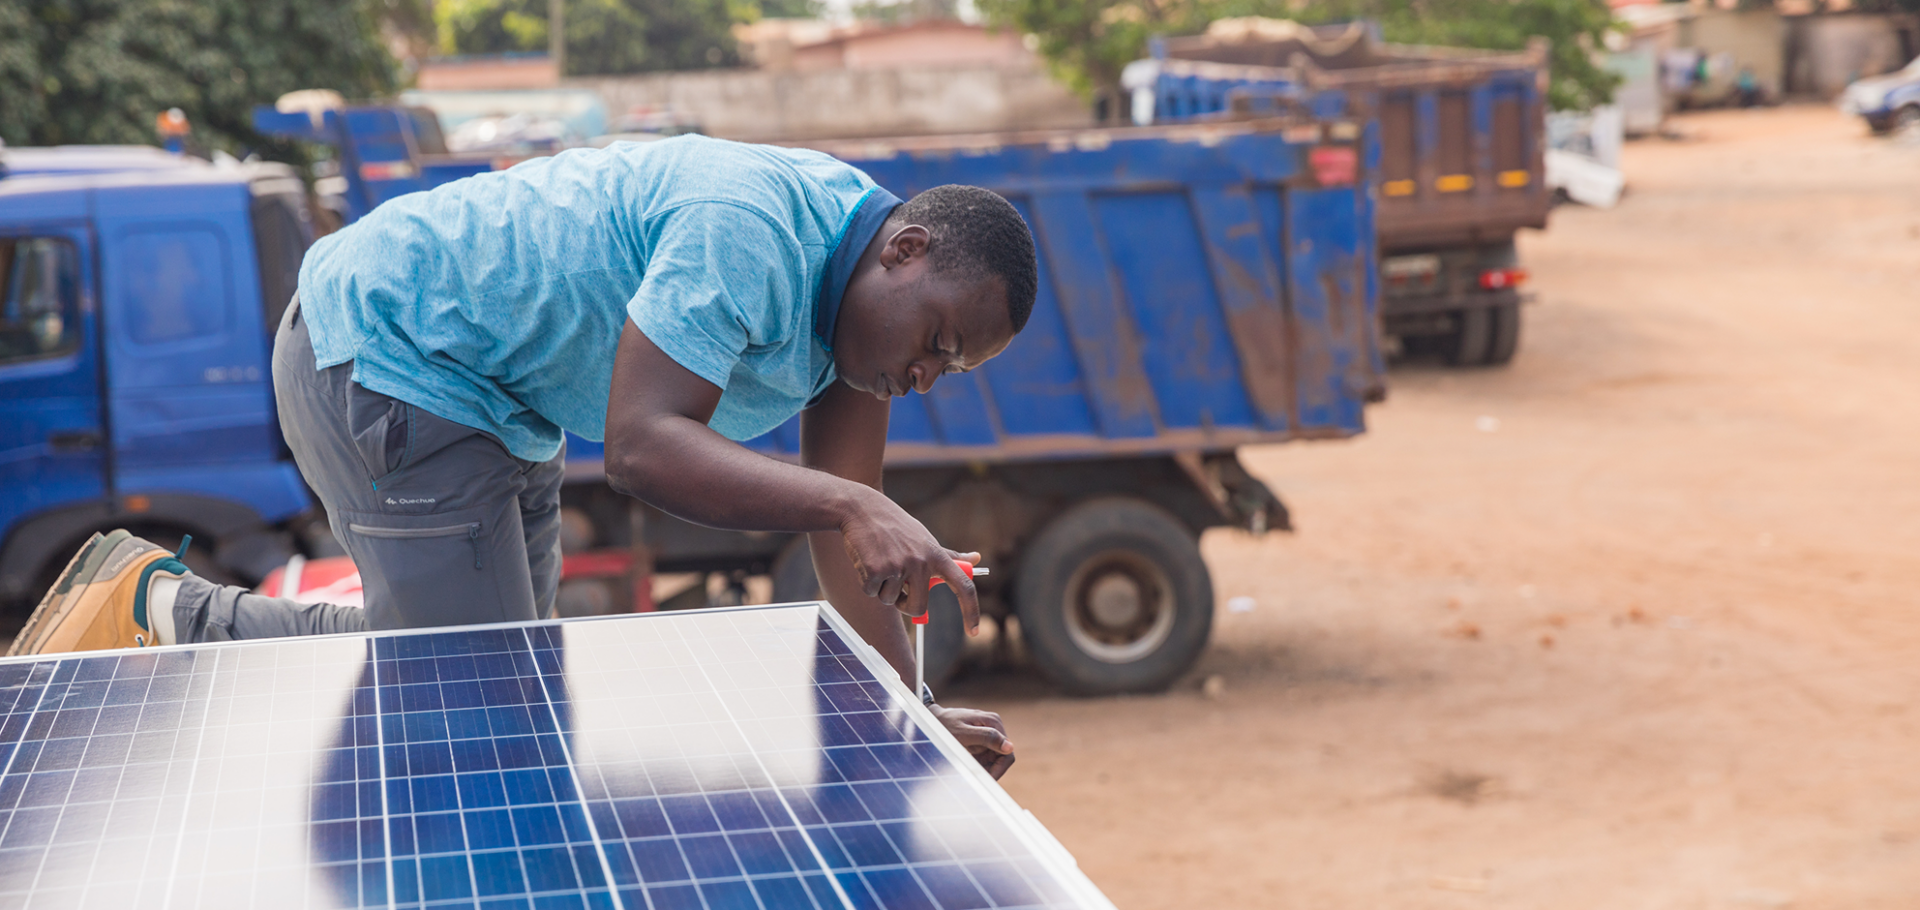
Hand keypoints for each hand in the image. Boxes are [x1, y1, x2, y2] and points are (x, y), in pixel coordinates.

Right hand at [837, 486, 981, 632]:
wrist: (862, 509)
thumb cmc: (896, 526)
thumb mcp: (925, 539)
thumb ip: (949, 555)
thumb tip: (977, 558)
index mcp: (937, 556)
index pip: (964, 586)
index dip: (971, 612)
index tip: (973, 632)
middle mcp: (921, 562)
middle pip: (918, 607)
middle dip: (904, 605)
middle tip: (898, 589)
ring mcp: (898, 566)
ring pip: (889, 600)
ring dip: (882, 588)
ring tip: (880, 560)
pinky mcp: (875, 570)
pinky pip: (870, 592)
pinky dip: (866, 582)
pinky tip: (867, 560)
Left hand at [931, 704, 1014, 778]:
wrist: (930, 719)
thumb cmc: (944, 724)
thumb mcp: (963, 734)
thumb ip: (986, 738)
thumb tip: (1009, 747)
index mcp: (993, 722)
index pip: (1007, 752)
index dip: (999, 769)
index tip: (987, 780)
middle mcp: (994, 727)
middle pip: (1001, 757)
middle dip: (990, 769)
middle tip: (975, 778)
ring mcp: (988, 734)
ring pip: (993, 760)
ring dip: (983, 768)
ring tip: (966, 768)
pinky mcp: (981, 741)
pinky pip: (985, 758)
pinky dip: (977, 765)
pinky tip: (965, 763)